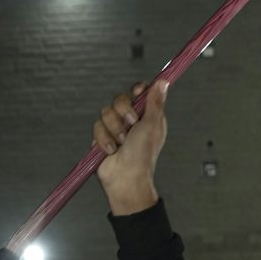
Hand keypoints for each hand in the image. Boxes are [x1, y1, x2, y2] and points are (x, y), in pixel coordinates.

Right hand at [93, 79, 168, 215]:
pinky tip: (112, 150)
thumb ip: (155, 102)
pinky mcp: (102, 136)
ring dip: (114, 129)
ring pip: (106, 112)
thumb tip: (164, 82)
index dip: (137, 90)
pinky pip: (96, 126)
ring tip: (121, 143)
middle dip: (123, 112)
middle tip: (131, 125)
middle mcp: (131, 120)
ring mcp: (116, 128)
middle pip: (119, 99)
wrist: (125, 177)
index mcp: (147, 116)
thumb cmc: (143, 155)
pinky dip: (104, 139)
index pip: (140, 92)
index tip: (138, 93)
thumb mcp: (153, 125)